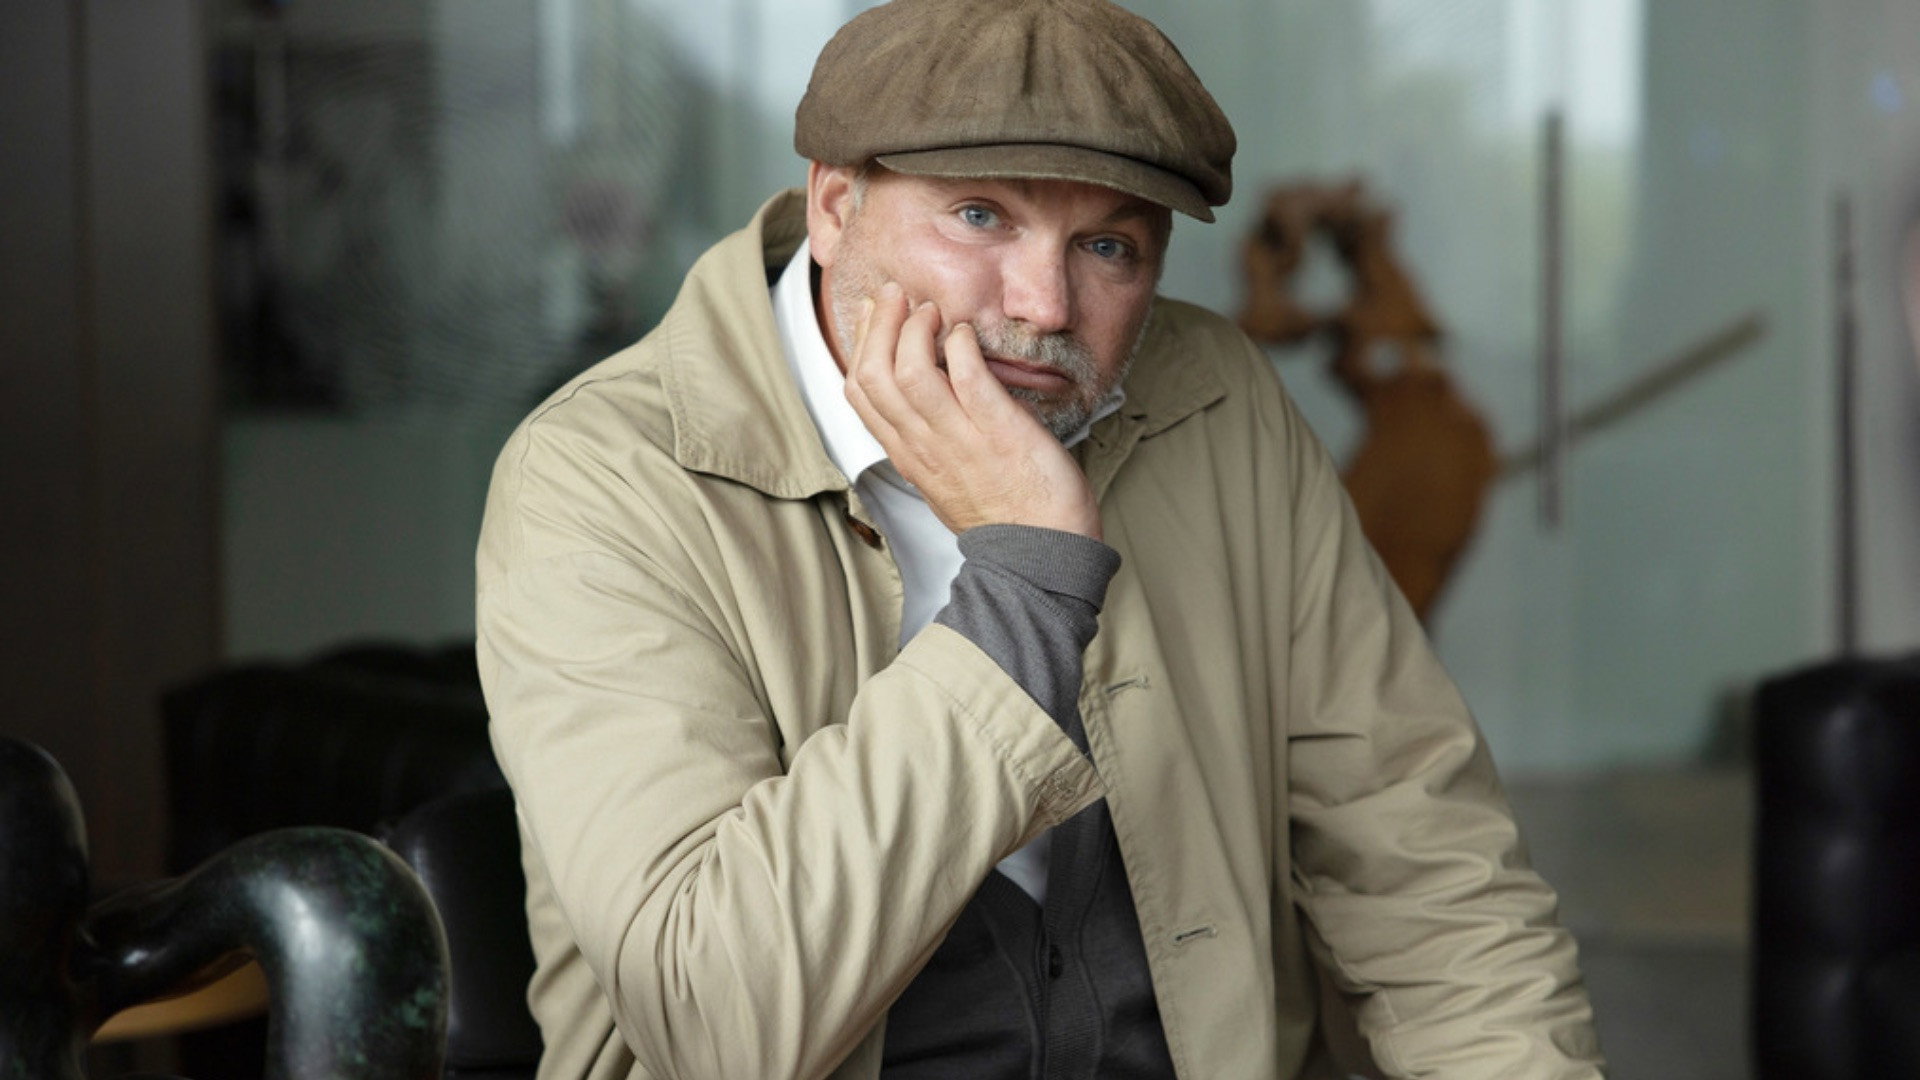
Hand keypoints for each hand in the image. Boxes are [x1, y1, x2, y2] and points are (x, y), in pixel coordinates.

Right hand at [842, 283, 1100, 538]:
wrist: (1043, 553)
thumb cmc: (1005, 514)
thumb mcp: (946, 477)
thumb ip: (928, 437)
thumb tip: (926, 390)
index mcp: (909, 454)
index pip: (860, 393)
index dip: (861, 344)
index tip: (877, 313)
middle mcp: (925, 446)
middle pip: (875, 375)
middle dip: (881, 324)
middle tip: (898, 294)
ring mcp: (960, 440)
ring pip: (910, 374)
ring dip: (916, 329)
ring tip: (932, 310)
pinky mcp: (1000, 433)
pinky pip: (968, 379)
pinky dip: (962, 346)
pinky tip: (967, 334)